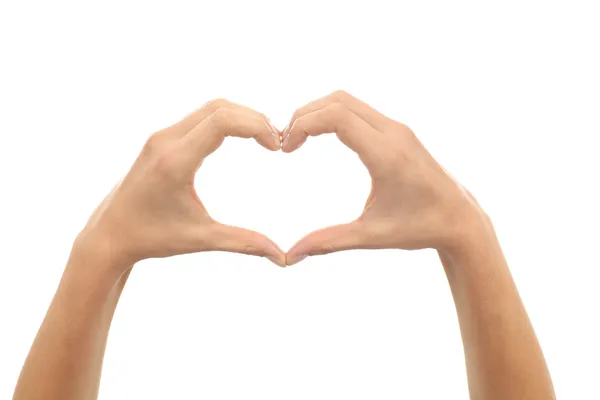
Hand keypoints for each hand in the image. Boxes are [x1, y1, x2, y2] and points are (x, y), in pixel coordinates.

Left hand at [75, 99, 285, 269]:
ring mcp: (161, 136)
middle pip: (220, 108)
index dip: (256, 127)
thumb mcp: (201, 239)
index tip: (276, 147)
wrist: (111, 233)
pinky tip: (241, 137)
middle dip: (254, 119)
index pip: (222, 122)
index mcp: (175, 161)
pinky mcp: (161, 138)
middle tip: (276, 142)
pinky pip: (200, 117)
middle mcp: (166, 140)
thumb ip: (244, 243)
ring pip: (210, 108)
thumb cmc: (153, 238)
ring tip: (264, 139)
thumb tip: (282, 259)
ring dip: (241, 117)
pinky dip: (226, 120)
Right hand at [283, 91, 487, 264]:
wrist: (460, 219)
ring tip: (298, 139)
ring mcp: (397, 129)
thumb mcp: (370, 236)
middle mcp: (393, 133)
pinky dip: (333, 116)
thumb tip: (289, 257)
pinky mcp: (398, 131)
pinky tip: (320, 136)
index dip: (303, 125)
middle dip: (304, 115)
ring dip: (318, 113)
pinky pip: (359, 110)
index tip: (286, 149)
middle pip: (338, 101)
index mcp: (387, 155)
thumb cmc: (419, 228)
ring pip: (347, 101)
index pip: (337, 117)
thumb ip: (327, 242)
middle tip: (285, 143)